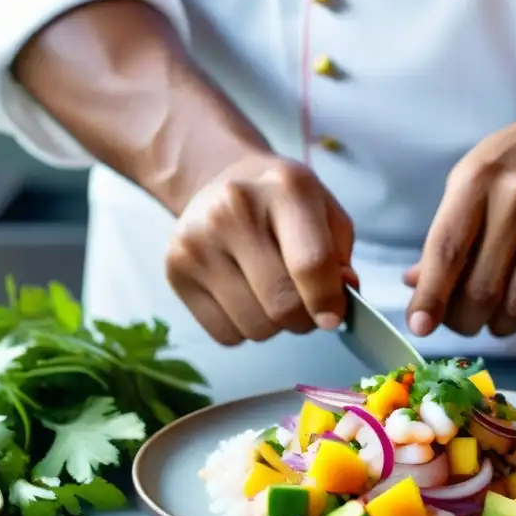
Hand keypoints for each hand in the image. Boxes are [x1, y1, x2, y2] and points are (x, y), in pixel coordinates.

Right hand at [166, 152, 356, 345]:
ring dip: (273, 325)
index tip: (332, 317)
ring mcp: (197, 241)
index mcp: (285, 188)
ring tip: (271, 295)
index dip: (328, 302)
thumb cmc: (284, 204)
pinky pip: (225, 334)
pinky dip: (242, 329)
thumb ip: (340, 258)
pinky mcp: (175, 270)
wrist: (224, 181)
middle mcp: (233, 209)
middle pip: (281, 304)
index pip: (310, 264)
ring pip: (254, 327)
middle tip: (305, 306)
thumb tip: (335, 303)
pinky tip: (244, 297)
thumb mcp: (326, 213)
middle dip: (304, 319)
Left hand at [405, 86, 515, 341]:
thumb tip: (416, 285)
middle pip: (483, 288)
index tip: (420, 326)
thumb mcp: (471, 182)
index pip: (447, 250)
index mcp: (478, 180)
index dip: (431, 296)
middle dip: (467, 320)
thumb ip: (446, 234)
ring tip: (501, 319)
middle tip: (467, 321)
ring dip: (505, 326)